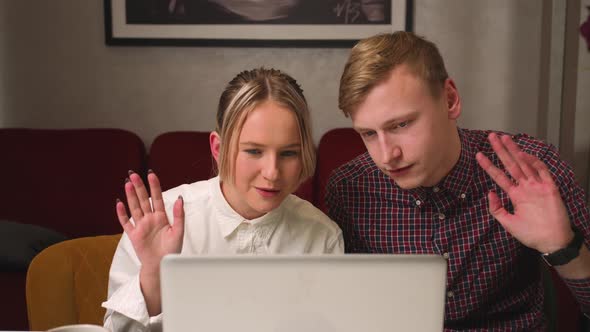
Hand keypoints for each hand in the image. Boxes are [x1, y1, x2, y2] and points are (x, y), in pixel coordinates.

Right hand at [116, 170, 184, 271]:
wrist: (161, 266)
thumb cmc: (171, 250)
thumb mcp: (178, 232)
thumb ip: (179, 215)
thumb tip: (179, 199)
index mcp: (162, 217)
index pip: (157, 198)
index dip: (154, 186)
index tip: (151, 174)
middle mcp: (150, 219)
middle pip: (143, 199)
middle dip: (139, 187)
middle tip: (134, 174)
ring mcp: (141, 226)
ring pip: (135, 207)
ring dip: (130, 196)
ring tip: (127, 183)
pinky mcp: (133, 235)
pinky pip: (126, 222)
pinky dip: (122, 214)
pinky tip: (119, 203)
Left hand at [476, 133, 572, 252]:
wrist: (551, 242)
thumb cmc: (531, 234)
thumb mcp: (508, 222)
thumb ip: (497, 209)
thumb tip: (489, 193)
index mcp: (516, 195)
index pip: (499, 176)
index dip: (489, 166)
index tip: (479, 155)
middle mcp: (526, 187)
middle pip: (511, 165)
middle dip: (501, 151)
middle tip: (491, 137)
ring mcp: (537, 186)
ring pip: (524, 164)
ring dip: (515, 151)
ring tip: (505, 139)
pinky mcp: (550, 188)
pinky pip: (541, 172)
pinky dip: (533, 162)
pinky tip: (523, 154)